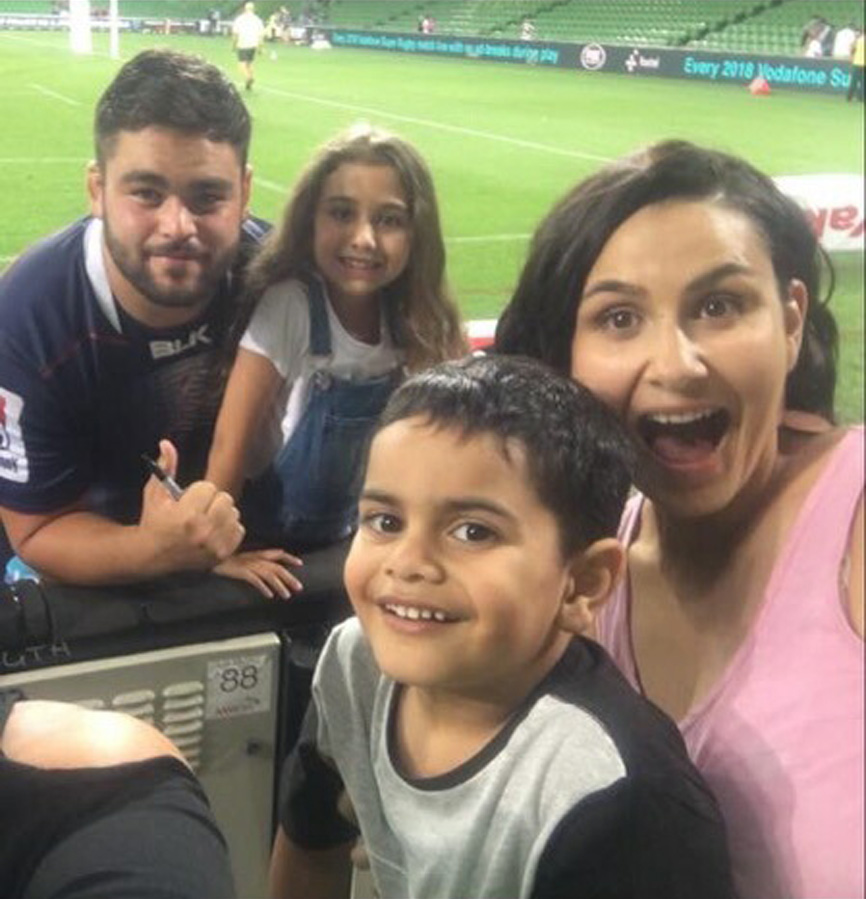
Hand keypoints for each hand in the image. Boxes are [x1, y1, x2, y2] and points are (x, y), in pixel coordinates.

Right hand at [139, 439, 244, 572]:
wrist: (152, 556)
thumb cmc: (153, 521)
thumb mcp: (155, 494)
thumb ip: (165, 468)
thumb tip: (167, 442)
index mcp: (186, 515)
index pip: (209, 487)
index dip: (197, 491)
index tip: (186, 501)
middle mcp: (203, 531)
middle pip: (225, 498)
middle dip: (212, 500)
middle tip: (197, 509)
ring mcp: (215, 545)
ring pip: (234, 513)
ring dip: (222, 513)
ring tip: (205, 520)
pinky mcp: (223, 554)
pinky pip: (239, 529)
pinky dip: (229, 528)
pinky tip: (213, 531)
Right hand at [214, 549, 303, 598]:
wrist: (211, 558)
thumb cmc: (227, 559)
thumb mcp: (245, 557)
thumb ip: (258, 559)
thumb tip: (272, 562)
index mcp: (258, 554)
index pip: (278, 553)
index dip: (290, 558)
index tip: (300, 563)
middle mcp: (256, 558)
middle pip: (277, 568)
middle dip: (289, 578)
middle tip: (299, 588)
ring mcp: (250, 565)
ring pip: (270, 576)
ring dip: (279, 586)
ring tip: (287, 596)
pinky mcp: (242, 572)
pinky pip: (256, 580)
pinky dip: (263, 587)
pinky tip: (269, 595)